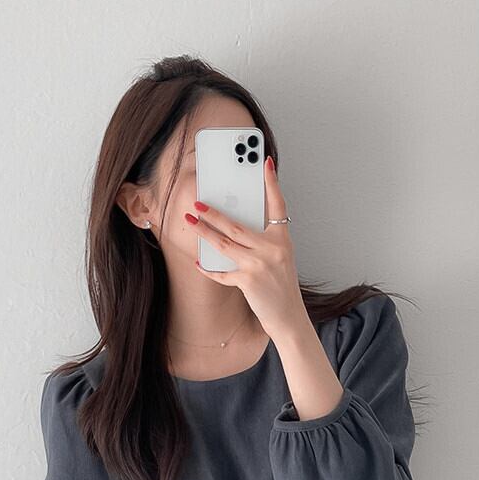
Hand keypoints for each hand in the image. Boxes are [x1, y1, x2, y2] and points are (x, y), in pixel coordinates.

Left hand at [187, 155, 306, 339]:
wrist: (289, 317)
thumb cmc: (281, 287)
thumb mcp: (279, 259)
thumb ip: (262, 242)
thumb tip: (233, 228)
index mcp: (282, 239)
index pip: (278, 205)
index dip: (272, 183)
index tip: (265, 162)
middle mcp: (273, 248)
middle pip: (237, 224)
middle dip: (213, 212)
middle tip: (197, 202)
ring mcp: (260, 264)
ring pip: (224, 243)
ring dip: (203, 232)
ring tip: (189, 221)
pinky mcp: (249, 281)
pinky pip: (222, 272)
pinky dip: (209, 268)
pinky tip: (198, 262)